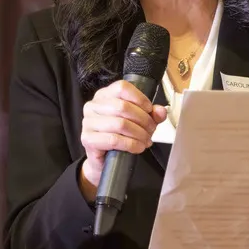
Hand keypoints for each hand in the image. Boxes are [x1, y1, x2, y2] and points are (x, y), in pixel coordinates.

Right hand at [78, 80, 168, 198]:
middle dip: (143, 120)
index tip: (150, 110)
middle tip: (151, 130)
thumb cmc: (119, 136)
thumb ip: (151, 114)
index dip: (139, 98)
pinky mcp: (88, 139)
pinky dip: (131, 144)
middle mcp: (92, 106)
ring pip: (120, 124)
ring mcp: (88, 122)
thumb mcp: (138, 122)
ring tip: (146, 140)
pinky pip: (114, 140)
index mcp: (104, 95)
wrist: (104, 160)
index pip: (122, 87)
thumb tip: (161, 111)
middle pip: (123, 106)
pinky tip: (138, 147)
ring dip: (139, 133)